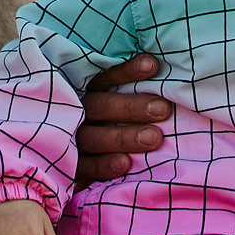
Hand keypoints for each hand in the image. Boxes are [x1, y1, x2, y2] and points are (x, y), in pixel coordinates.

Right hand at [74, 55, 170, 183]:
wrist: (79, 169)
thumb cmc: (114, 128)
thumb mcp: (117, 107)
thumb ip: (134, 93)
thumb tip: (160, 71)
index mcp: (87, 95)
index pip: (104, 79)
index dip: (126, 72)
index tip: (152, 65)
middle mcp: (76, 115)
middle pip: (99, 106)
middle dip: (130, 107)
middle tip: (163, 109)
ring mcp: (71, 141)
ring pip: (92, 137)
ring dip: (122, 137)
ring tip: (155, 138)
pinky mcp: (72, 167)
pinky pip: (85, 167)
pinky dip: (104, 165)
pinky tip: (126, 163)